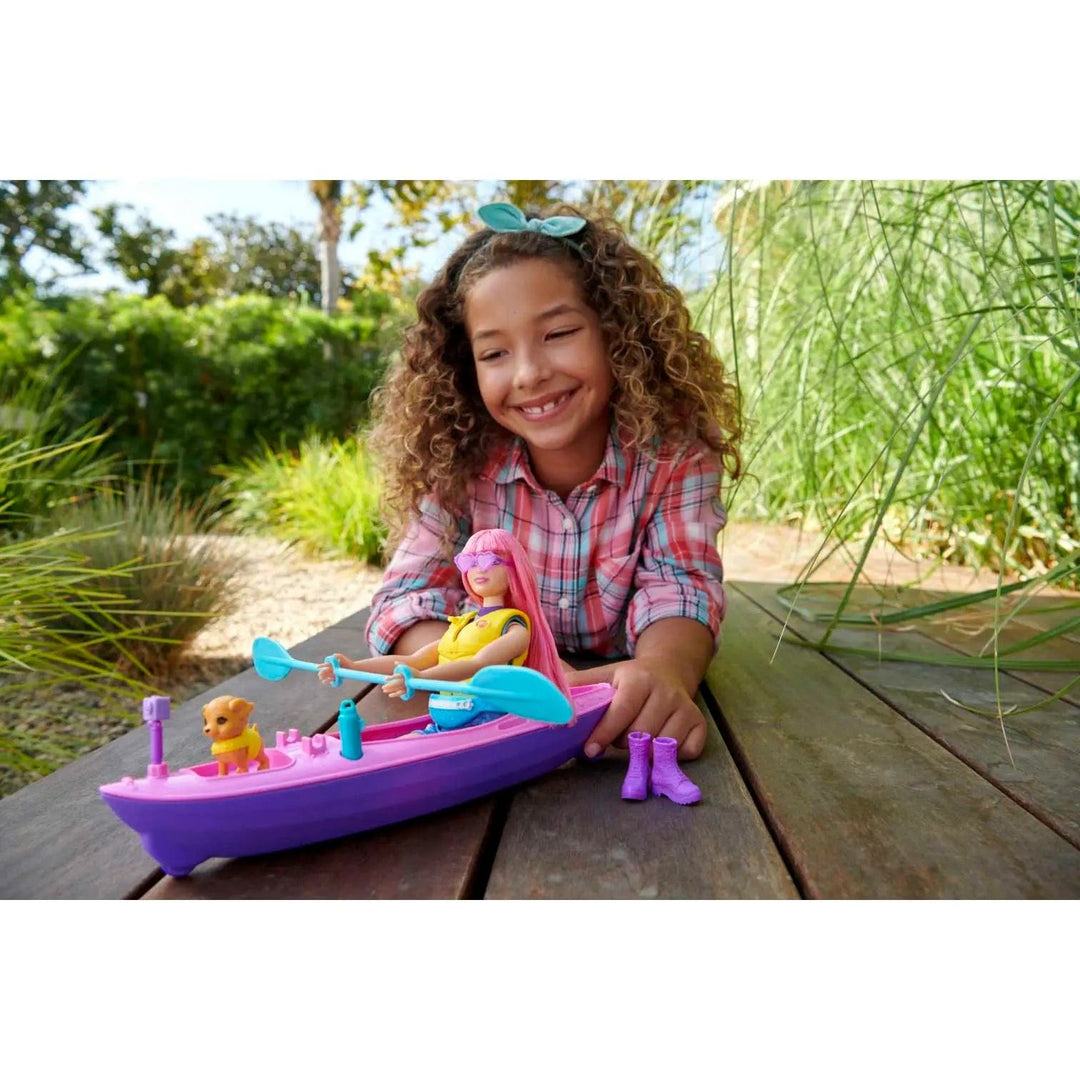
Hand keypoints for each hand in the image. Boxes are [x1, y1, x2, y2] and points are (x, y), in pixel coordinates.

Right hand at [317, 654, 346, 684]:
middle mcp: (330, 670)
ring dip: (324, 678)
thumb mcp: (342, 657)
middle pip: (323, 672)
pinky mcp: (335, 679)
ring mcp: (332, 675)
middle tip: (320, 674)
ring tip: (323, 678)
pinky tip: (329, 680)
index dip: (320, 666)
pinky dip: (328, 681)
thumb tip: (333, 655)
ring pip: (325, 678)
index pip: (324, 665)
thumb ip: (338, 656)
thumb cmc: (346, 662)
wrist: (351, 668)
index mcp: (330, 665)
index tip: (317, 667)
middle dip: (321, 673)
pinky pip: (329, 682)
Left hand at [381, 665, 413, 698]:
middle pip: (396, 684)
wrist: (422, 678)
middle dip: (389, 686)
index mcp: (405, 675)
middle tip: (383, 687)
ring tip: (384, 691)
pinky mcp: (407, 689)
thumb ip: (401, 664)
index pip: (397, 676)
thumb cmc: (413, 671)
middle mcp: (405, 680)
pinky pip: (401, 693)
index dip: (391, 678)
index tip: (385, 679)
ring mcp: (406, 686)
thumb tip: (395, 662)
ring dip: (390, 690)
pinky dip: (395, 694)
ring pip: (397, 689)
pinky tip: (390, 695)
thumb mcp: (408, 667)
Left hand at [583, 659, 705, 760]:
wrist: (668, 670)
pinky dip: (671, 756)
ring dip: (644, 751)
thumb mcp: (603, 676)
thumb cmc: (629, 680)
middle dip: (623, 742)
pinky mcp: (700, 723)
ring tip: (637, 738)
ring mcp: (686, 707)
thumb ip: (577, 685)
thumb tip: (546, 695)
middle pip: (641, 734)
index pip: (622, 710)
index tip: (589, 750)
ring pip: (662, 746)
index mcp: (638, 678)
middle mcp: (666, 691)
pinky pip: (686, 752)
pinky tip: (661, 743)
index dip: (604, 733)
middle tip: (619, 737)